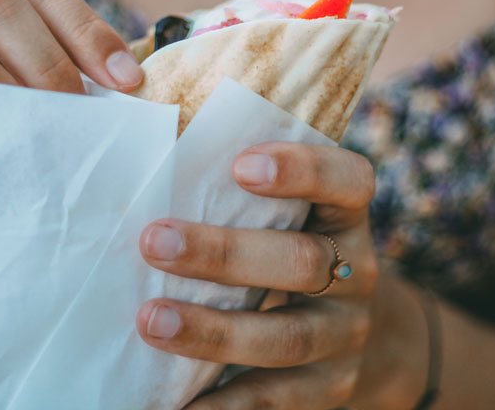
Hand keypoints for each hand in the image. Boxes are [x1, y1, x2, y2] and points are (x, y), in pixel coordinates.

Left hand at [137, 142, 381, 408]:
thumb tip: (132, 114)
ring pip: (285, 336)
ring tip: (150, 320)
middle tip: (153, 240)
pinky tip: (175, 405)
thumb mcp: (285, 210)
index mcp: (345, 213)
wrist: (362, 334)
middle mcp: (355, 271)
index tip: (240, 164)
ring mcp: (343, 335)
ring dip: (214, 331)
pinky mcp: (326, 392)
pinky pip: (273, 401)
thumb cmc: (286, 244)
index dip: (303, 169)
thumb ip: (228, 174)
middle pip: (303, 261)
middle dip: (225, 252)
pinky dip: (222, 407)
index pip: (347, 180)